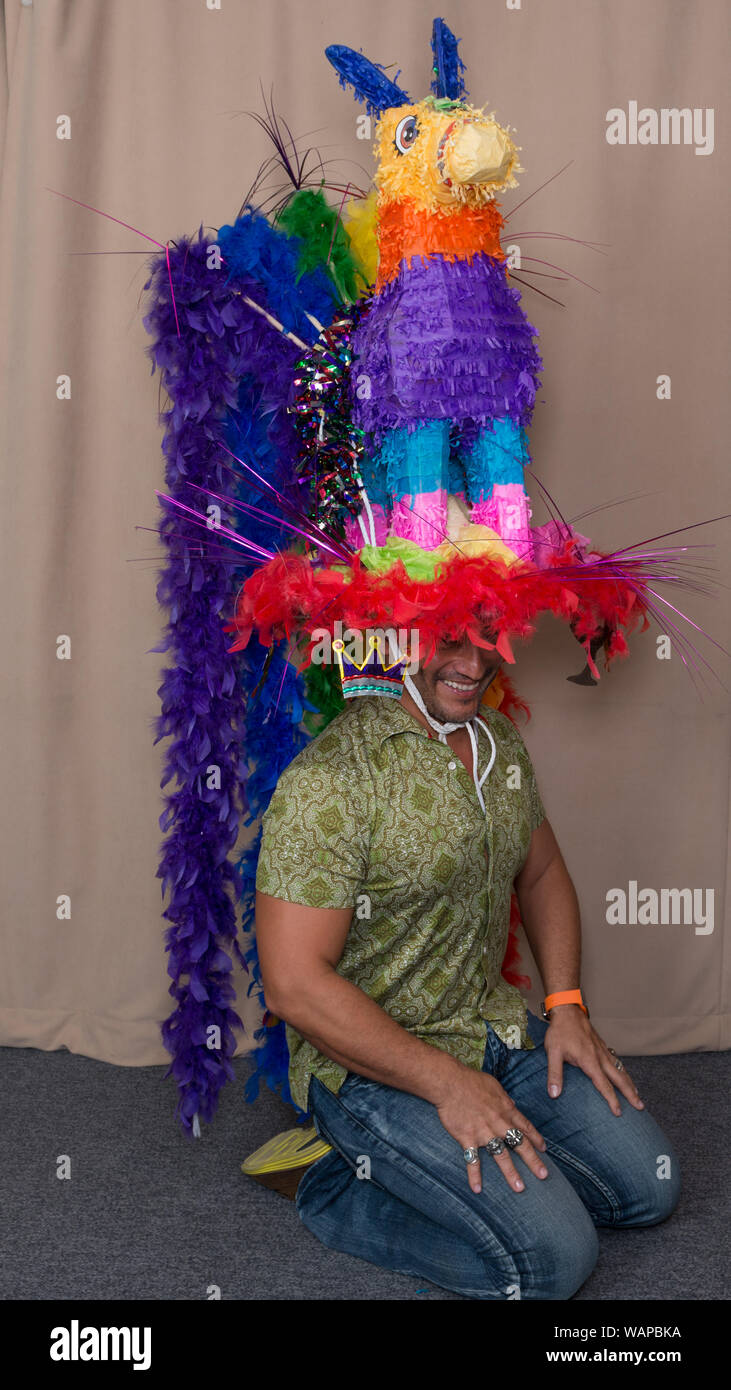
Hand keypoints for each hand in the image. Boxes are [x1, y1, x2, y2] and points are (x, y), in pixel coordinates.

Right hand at [435, 1064, 547, 1194]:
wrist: (450, 1083)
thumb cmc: (471, 1081)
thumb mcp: (494, 1085)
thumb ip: (505, 1098)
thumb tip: (513, 1105)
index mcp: (506, 1110)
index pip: (526, 1127)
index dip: (536, 1139)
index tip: (544, 1150)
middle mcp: (499, 1123)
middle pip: (520, 1145)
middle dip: (533, 1161)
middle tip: (544, 1175)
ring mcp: (484, 1133)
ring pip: (501, 1156)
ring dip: (511, 1173)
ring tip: (520, 1188)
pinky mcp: (468, 1138)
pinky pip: (472, 1160)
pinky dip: (474, 1175)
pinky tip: (477, 1189)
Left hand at [544, 1005, 644, 1114]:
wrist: (568, 1010)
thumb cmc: (560, 1031)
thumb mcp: (553, 1052)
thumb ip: (554, 1074)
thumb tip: (553, 1094)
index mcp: (589, 1061)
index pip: (604, 1085)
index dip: (612, 1100)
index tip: (619, 1112)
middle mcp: (600, 1057)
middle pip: (619, 1078)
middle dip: (630, 1094)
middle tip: (640, 1107)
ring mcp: (602, 1050)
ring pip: (620, 1069)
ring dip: (629, 1083)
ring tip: (637, 1095)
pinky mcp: (602, 1045)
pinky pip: (616, 1060)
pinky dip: (623, 1070)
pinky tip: (624, 1074)